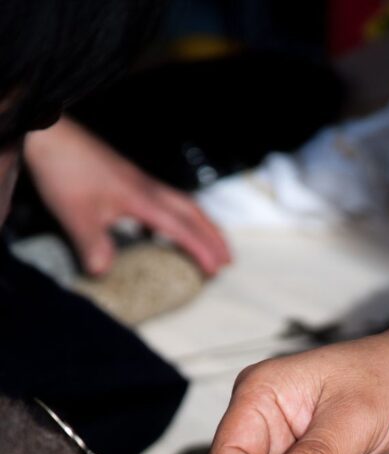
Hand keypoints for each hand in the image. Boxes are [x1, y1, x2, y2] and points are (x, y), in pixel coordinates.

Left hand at [24, 116, 230, 276]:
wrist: (49, 135)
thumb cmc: (63, 170)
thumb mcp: (76, 215)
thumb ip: (93, 246)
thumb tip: (105, 273)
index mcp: (141, 199)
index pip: (181, 227)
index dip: (200, 249)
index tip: (216, 270)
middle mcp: (147, 188)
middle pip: (192, 212)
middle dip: (213, 236)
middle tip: (229, 259)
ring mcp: (138, 182)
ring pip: (181, 204)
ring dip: (199, 225)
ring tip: (208, 244)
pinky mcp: (126, 180)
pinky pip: (161, 201)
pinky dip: (172, 218)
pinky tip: (157, 232)